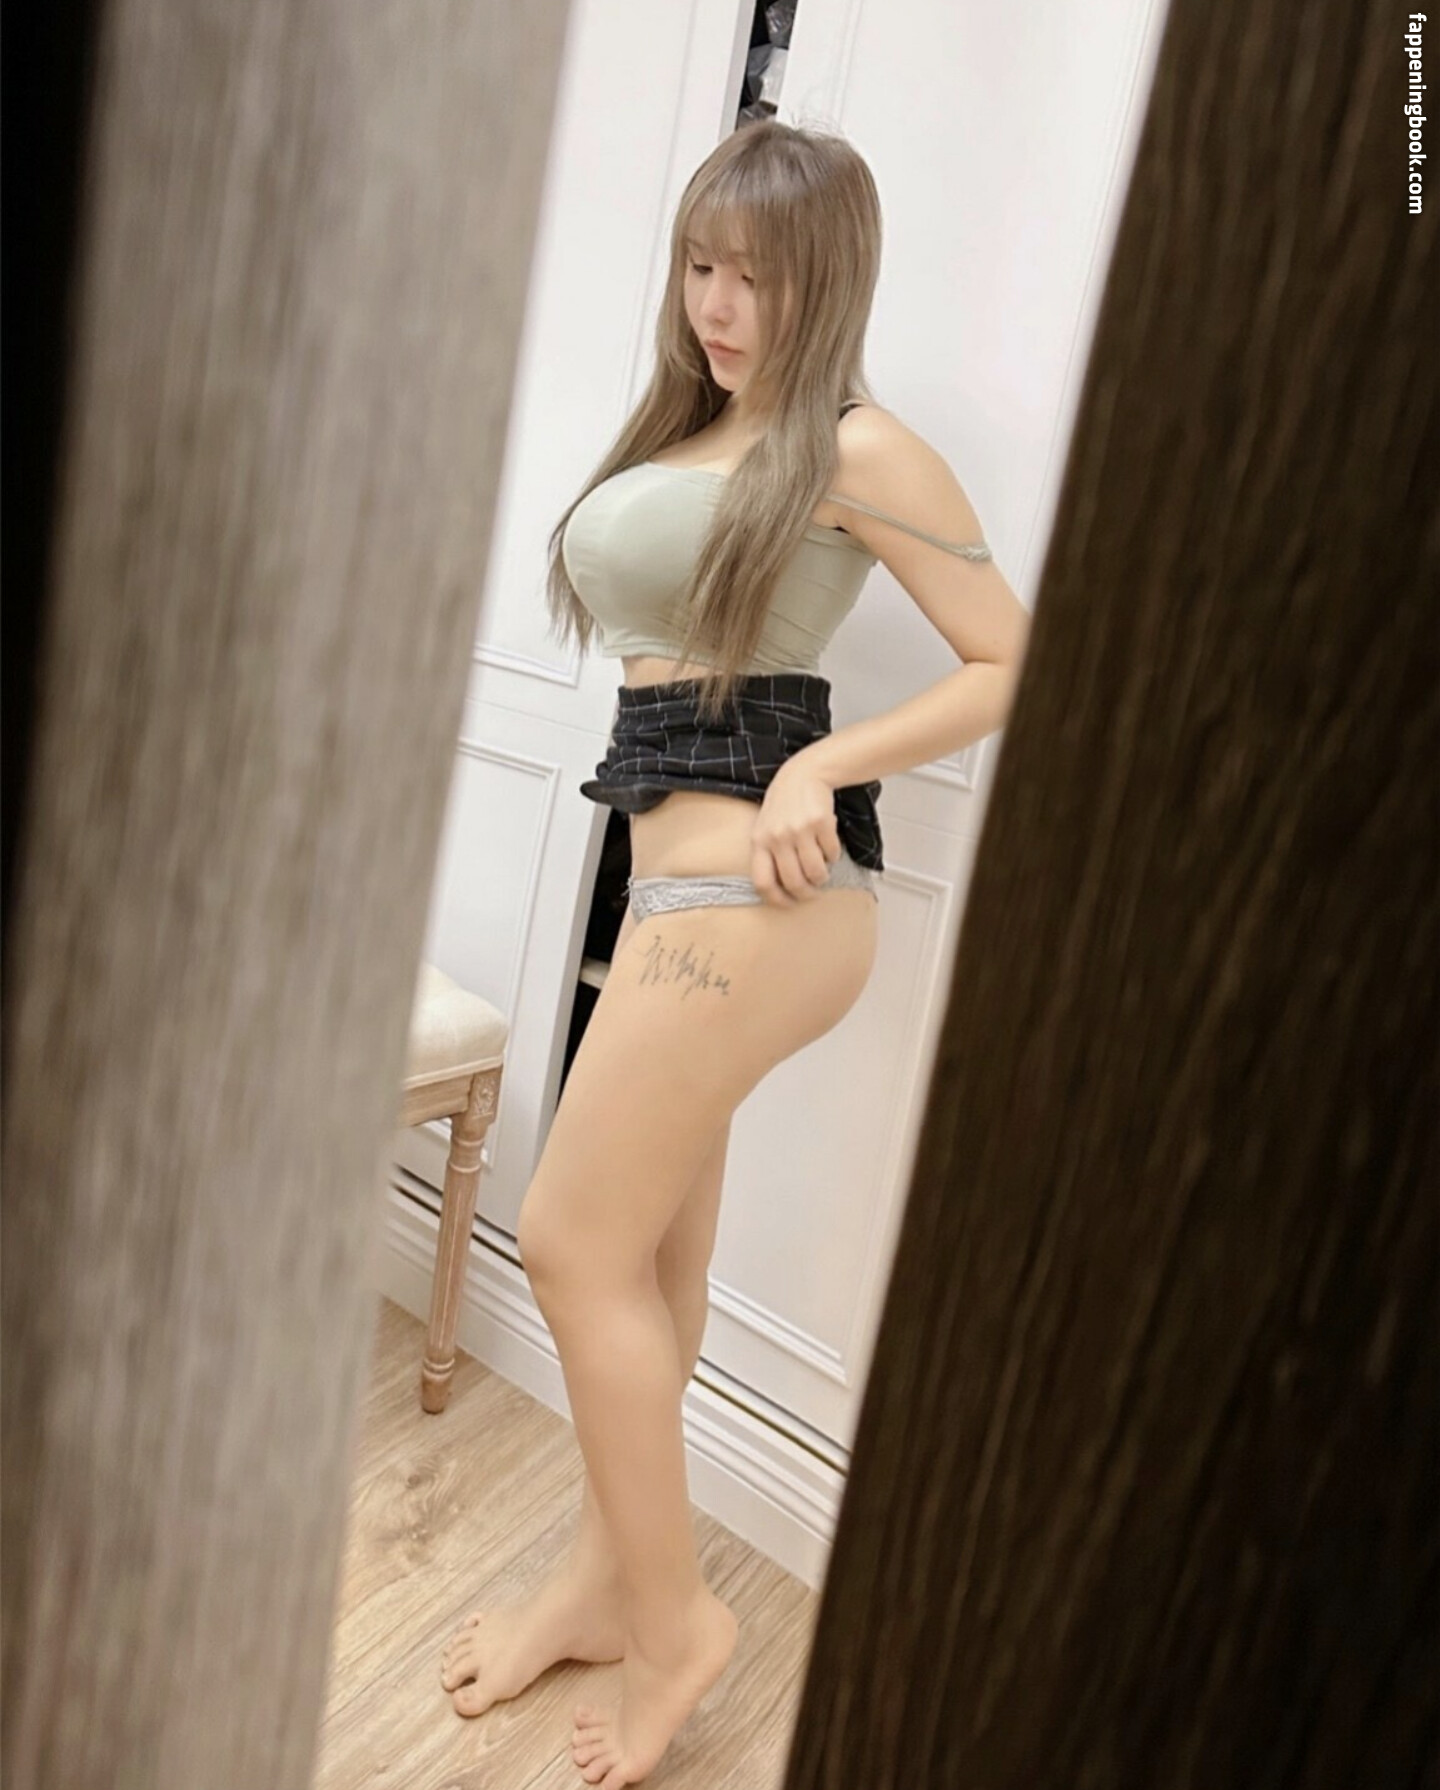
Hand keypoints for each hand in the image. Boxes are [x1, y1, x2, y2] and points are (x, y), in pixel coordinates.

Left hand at [750, 757, 842, 906]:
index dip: (777, 899)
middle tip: (812, 892)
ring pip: (816, 872)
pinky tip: (828, 845)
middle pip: (793, 881)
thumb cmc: (784, 804)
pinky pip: (832, 853)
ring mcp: (799, 829)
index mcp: (759, 840)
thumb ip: (768, 854)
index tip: (788, 903)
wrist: (804, 774)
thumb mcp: (765, 827)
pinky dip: (834, 855)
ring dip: (822, 876)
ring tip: (822, 870)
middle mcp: (777, 837)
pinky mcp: (820, 823)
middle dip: (806, 893)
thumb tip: (780, 890)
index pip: (763, 882)